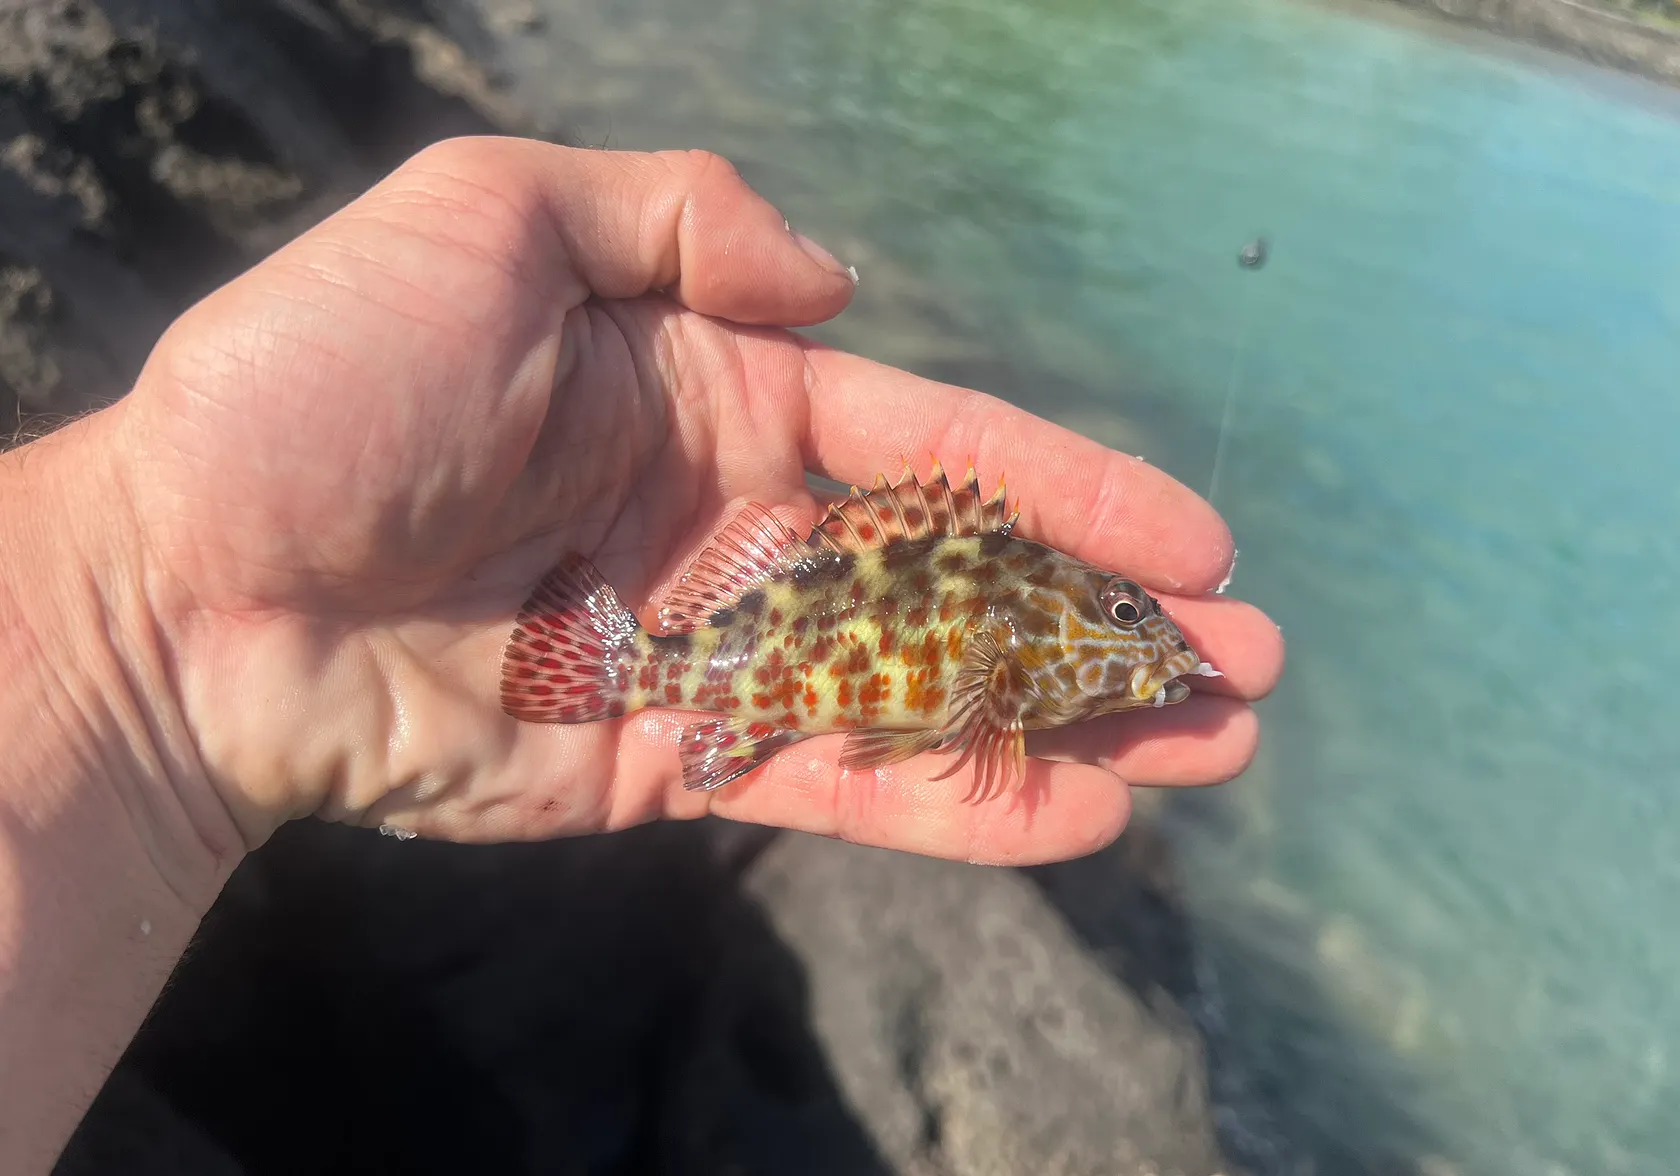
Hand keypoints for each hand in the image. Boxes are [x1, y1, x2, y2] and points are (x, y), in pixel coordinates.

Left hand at [105, 136, 1282, 867]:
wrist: (186, 583)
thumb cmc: (323, 386)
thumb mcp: (489, 222)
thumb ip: (678, 221)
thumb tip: (836, 285)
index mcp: (720, 398)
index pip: (938, 448)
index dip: (1071, 492)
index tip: (1197, 541)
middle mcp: (739, 529)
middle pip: (963, 582)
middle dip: (1107, 625)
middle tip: (1247, 669)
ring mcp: (714, 655)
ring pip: (926, 693)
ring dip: (1069, 723)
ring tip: (1211, 750)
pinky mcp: (672, 764)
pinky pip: (838, 785)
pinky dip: (957, 806)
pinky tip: (1076, 816)